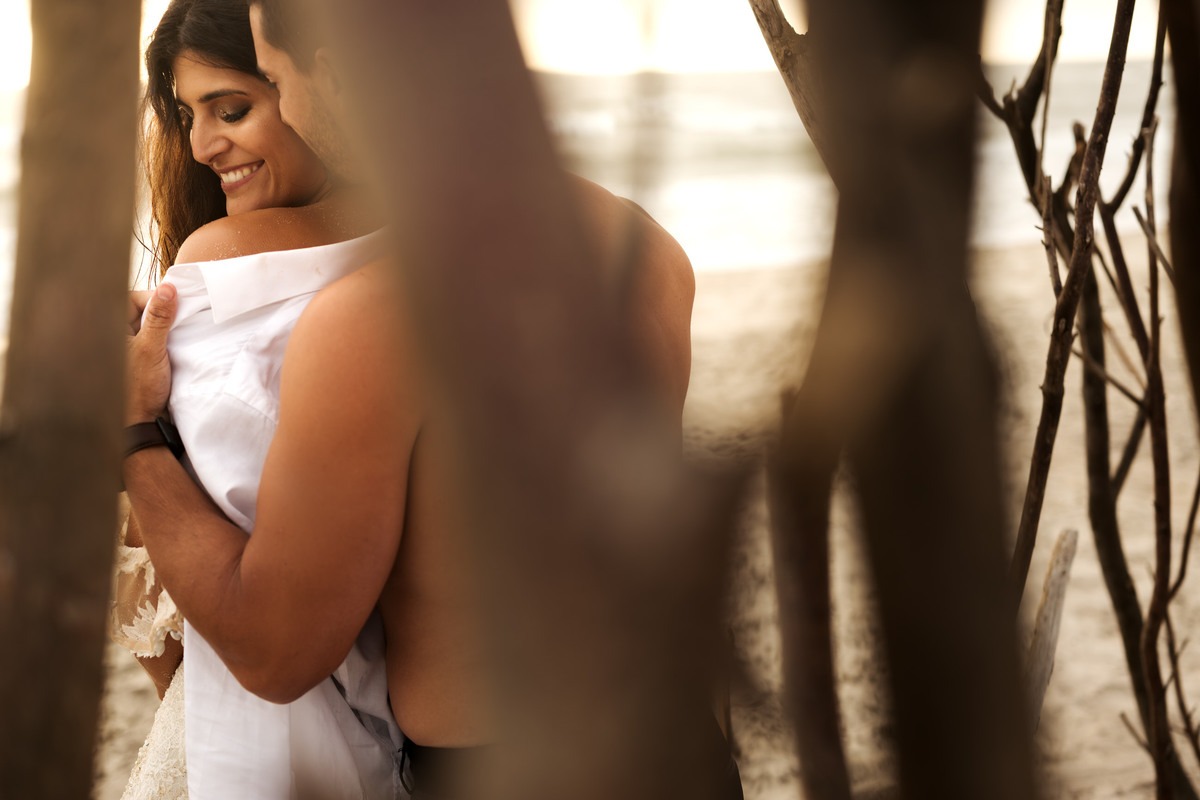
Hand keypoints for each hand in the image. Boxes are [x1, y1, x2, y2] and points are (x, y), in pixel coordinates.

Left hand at [126, 283, 177, 425]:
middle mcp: (115, 337)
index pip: (132, 299)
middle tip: (180, 318)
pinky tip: (177, 345)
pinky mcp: (140, 359)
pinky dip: (166, 339)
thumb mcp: (152, 348)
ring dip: (166, 327)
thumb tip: (168, 287)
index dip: (155, 298)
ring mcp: (128, 348)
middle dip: (162, 312)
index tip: (175, 305)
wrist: (142, 423)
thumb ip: (159, 317)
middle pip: (141, 310)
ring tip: (180, 332)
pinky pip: (154, 339)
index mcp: (108, 330)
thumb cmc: (139, 387)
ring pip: (149, 325)